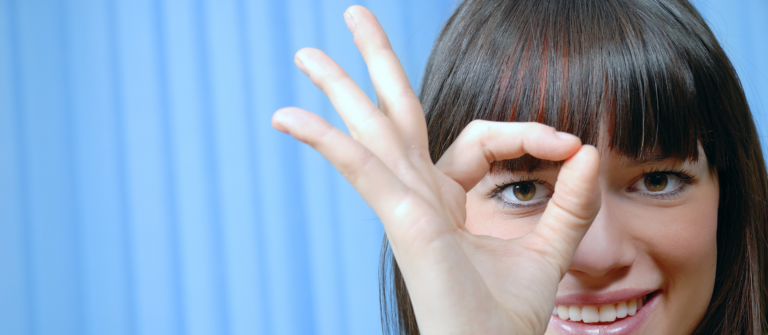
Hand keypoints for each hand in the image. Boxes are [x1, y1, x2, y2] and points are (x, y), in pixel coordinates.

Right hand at [272, 5, 600, 334]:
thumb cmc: (509, 317)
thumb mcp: (551, 248)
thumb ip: (572, 199)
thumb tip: (590, 148)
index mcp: (448, 197)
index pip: (482, 137)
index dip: (527, 131)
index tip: (570, 145)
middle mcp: (421, 196)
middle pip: (396, 114)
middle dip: (376, 64)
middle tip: (352, 17)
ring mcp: (406, 207)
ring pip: (370, 132)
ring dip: (338, 88)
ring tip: (304, 54)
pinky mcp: (403, 223)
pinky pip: (362, 172)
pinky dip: (327, 143)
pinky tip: (288, 117)